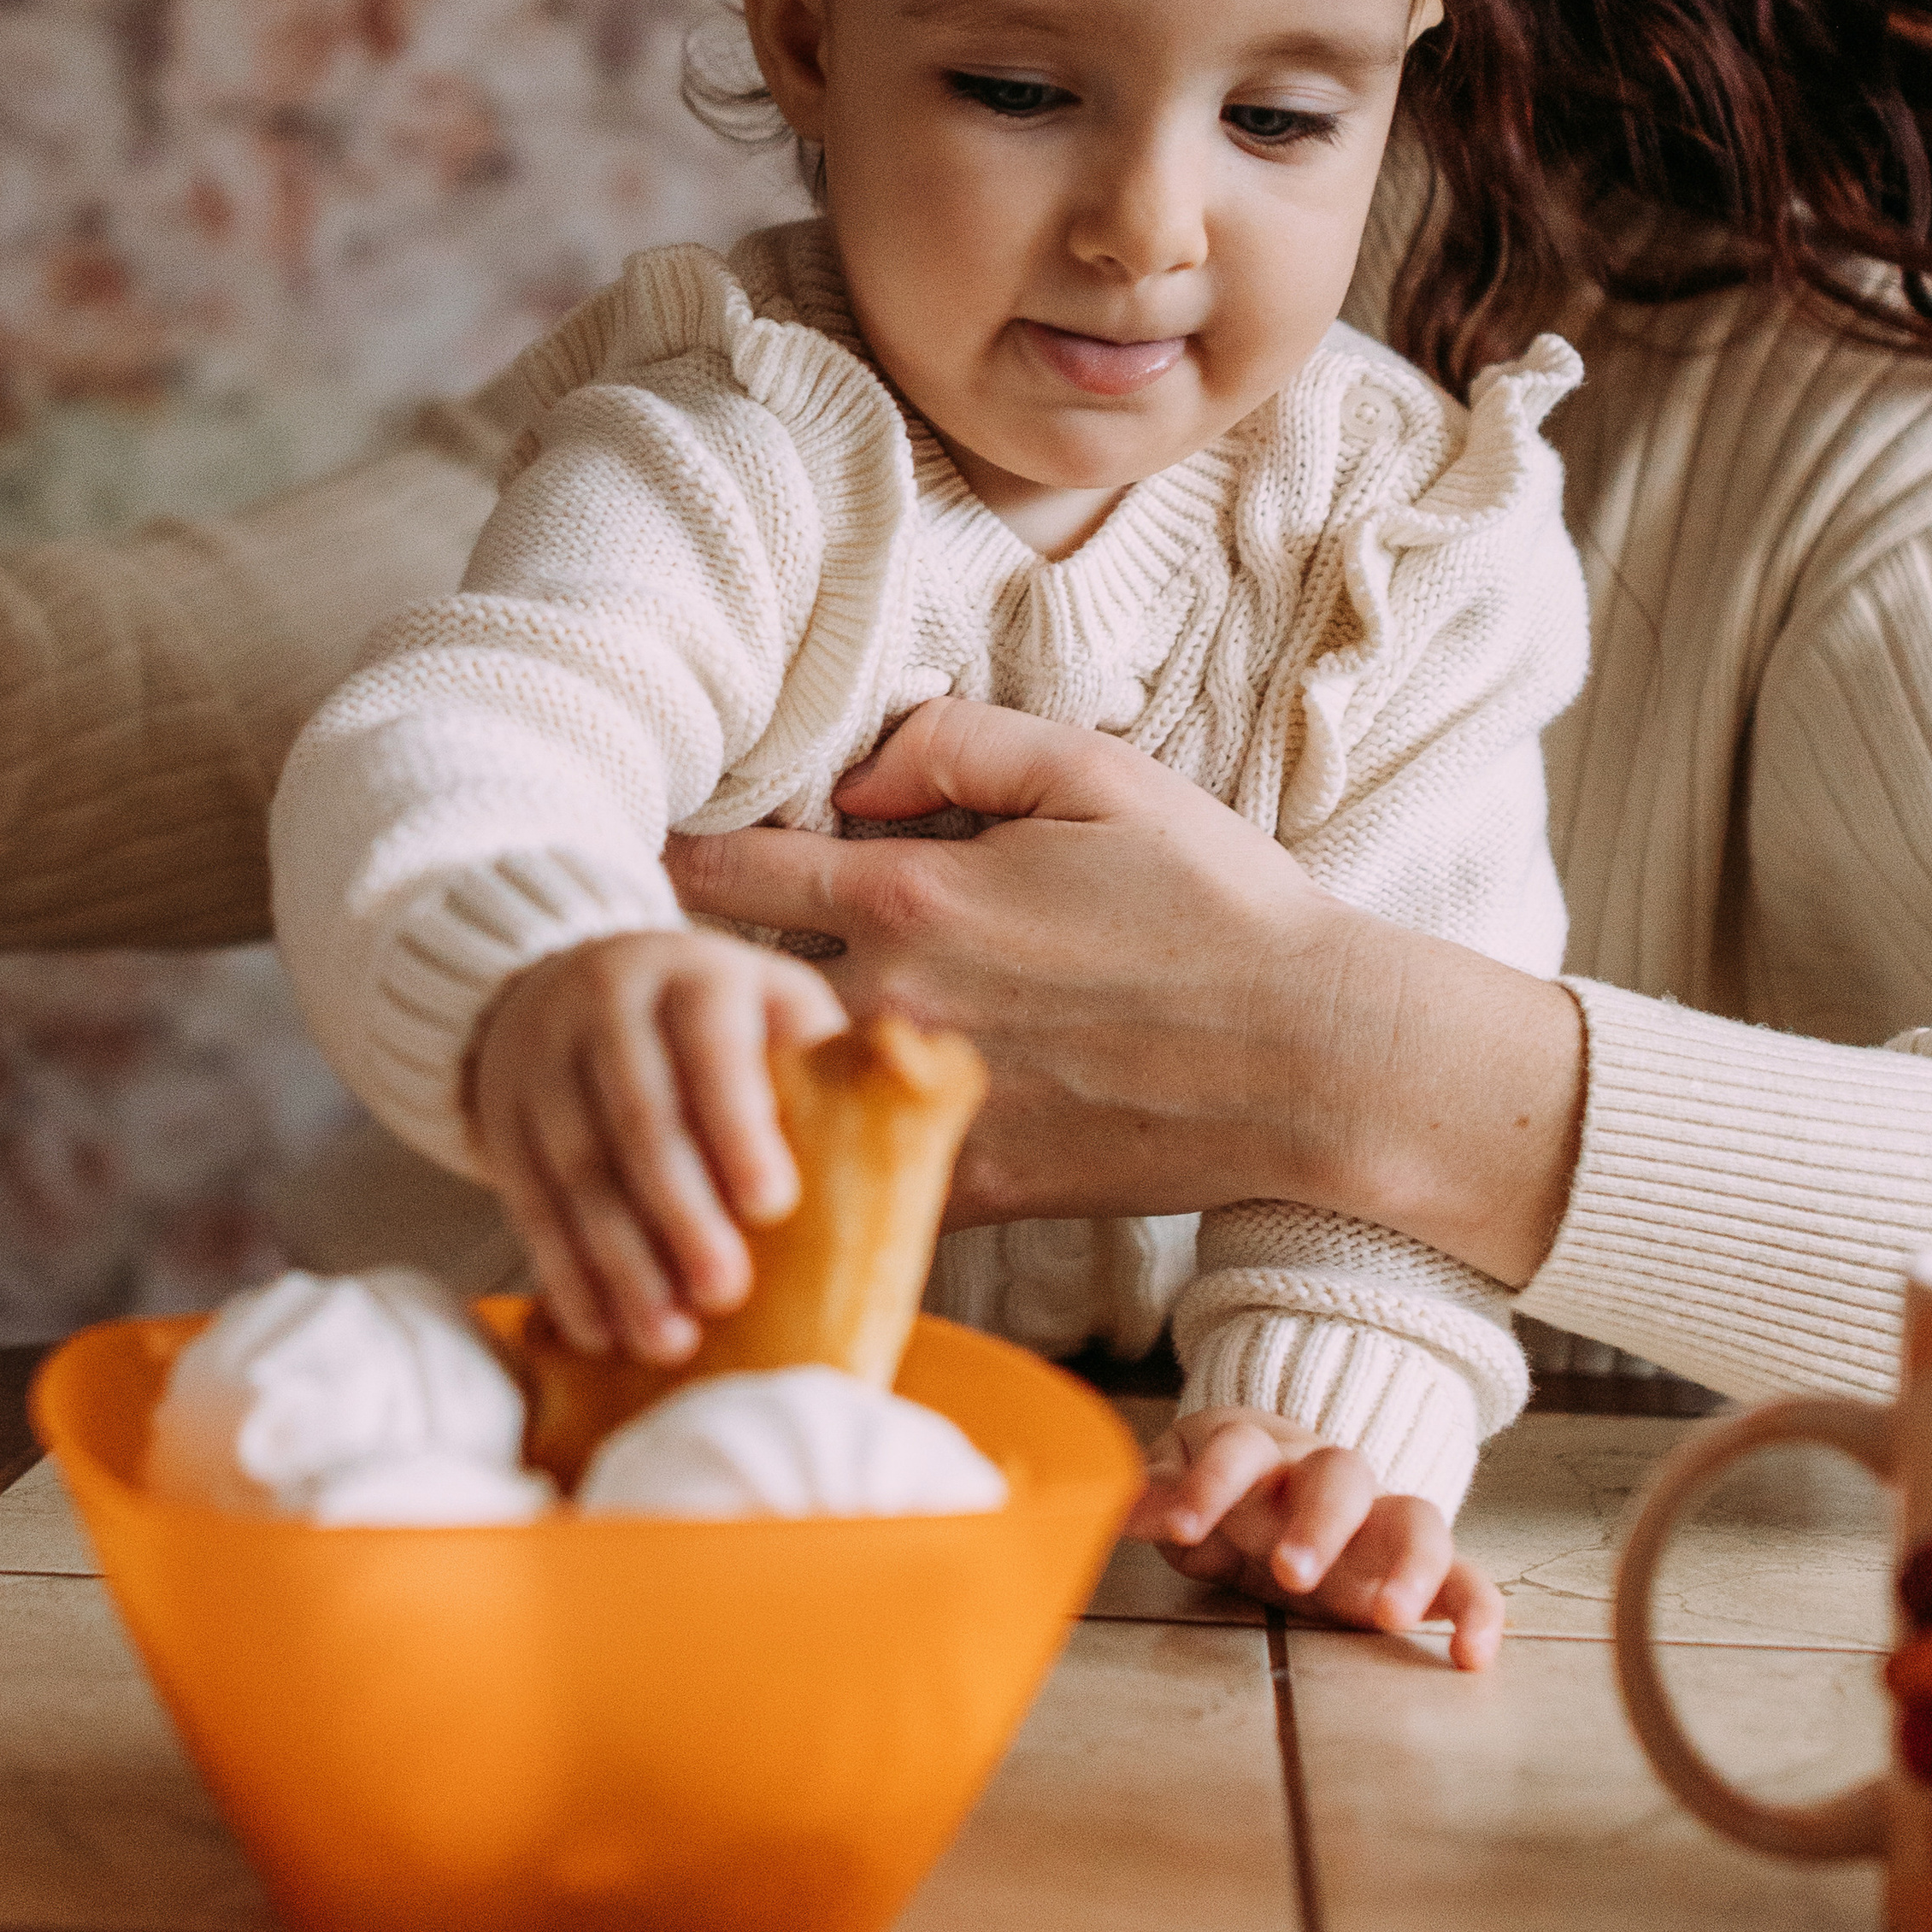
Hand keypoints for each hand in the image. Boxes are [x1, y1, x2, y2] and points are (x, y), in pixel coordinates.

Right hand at [467, 928, 844, 1364]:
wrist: (567, 976)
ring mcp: (542, 1063)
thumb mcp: (771, 1002)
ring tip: (669, 1338)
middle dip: (680, 1211)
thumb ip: (826, 1055)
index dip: (737, 1123)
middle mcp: (608, 1007)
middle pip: (637, 1116)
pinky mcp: (501, 1123)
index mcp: (694, 975)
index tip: (773, 1205)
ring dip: (620, 1263)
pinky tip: (602, 1332)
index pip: (710, 1043)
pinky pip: (529, 1205)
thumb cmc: (714, 1016)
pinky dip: (566, 1275)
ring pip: (576, 1171)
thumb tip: (917, 1118)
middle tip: (725, 1290)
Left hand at [663, 696, 1581, 1280]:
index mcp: (914, 896)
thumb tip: (855, 769)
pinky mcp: (971, 1187)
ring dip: (739, 1065)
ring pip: (776, 1088)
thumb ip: (959, 744)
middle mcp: (895, 1005)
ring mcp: (925, 1106)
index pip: (728, 870)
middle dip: (675, 970)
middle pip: (725, 988)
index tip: (618, 848)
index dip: (660, 852)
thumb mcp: (1098, 773)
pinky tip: (799, 1138)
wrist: (1313, 1058)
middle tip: (626, 960)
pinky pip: (856, 1169)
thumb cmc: (1216, 903)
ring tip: (695, 1053)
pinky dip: (820, 1151)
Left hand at [1128, 1405, 1505, 1663]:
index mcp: (1258, 1450)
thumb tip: (1107, 1507)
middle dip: (1319, 1521)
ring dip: (1408, 1564)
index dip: (1210, 1482)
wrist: (1279, 1477)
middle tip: (1291, 1572)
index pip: (1238, 1449)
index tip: (1181, 1528)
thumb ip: (1153, 1496)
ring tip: (1390, 1618)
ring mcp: (1377, 1518)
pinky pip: (1465, 1577)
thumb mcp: (1177, 1485)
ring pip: (1416, 1516)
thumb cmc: (1222, 1487)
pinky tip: (1472, 1658)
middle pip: (1340, 1473)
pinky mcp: (1413, 1567)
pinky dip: (1477, 1610)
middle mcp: (1324, 1477)